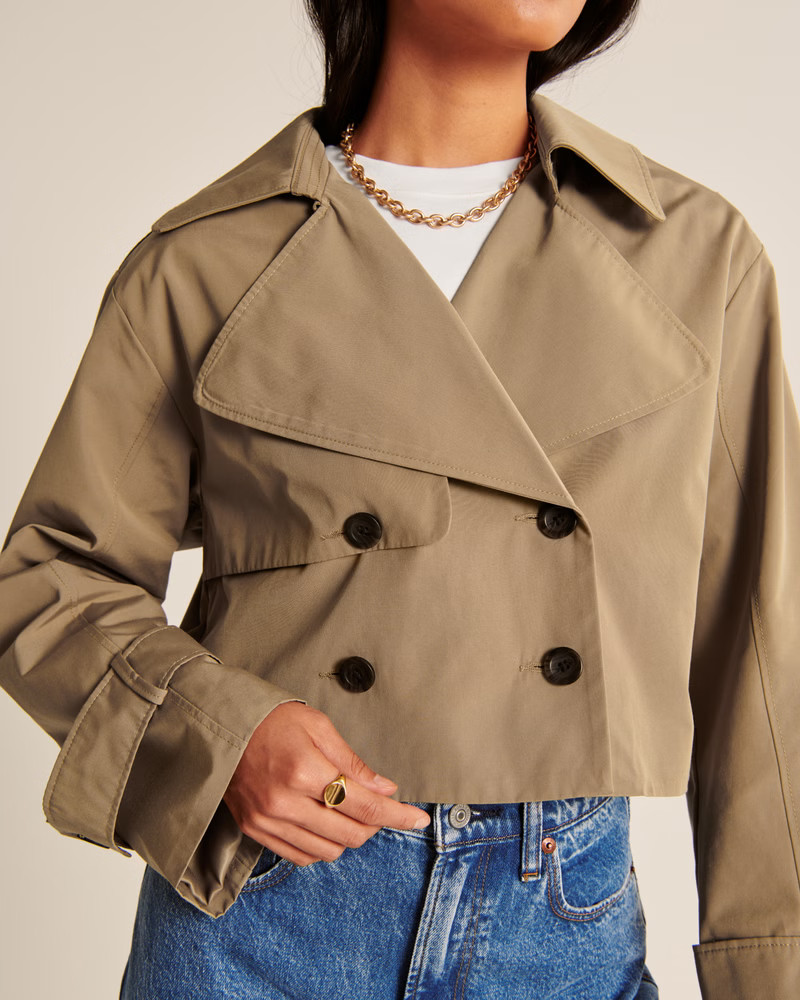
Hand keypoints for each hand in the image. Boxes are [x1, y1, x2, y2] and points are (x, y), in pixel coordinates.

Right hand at [223, 701, 430, 865]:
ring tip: (350, 813)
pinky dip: (322, 846)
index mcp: (304, 770)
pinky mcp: (256, 831)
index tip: (418, 820)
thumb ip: (353, 762)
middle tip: (381, 808)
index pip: (364, 805)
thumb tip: (385, 789)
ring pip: (328, 851)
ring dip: (349, 837)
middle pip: (350, 834)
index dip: (396, 815)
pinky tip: (326, 824)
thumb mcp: (318, 726)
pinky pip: (301, 856)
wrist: (221, 727)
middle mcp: (285, 801)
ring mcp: (268, 821)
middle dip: (375, 825)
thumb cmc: (272, 720)